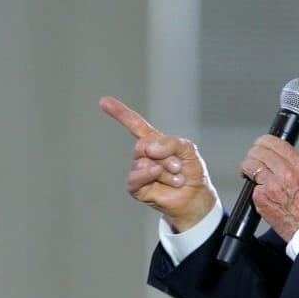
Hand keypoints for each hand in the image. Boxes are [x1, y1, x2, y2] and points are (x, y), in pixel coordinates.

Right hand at [100, 96, 218, 233]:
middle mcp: (144, 155)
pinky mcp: (136, 187)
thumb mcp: (187, 149)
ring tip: (176, 178)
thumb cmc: (191, 171)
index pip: (134, 124)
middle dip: (164, 156)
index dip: (120, 113)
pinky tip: (158, 176)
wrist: (195, 196)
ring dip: (165, 170)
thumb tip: (149, 148)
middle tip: (178, 166)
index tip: (103, 101)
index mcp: (154, 142)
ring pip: (143, 163)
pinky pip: (135, 178)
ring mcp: (139, 171)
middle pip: (142, 145)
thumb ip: (170, 142)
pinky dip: (148, 175)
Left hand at [240, 135, 298, 240]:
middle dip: (253, 154)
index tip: (260, 146)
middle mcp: (285, 173)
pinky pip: (251, 186)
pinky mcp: (261, 198)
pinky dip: (253, 189)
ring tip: (249, 172)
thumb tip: (285, 158)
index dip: (263, 142)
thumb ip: (298, 165)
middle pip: (259, 151)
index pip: (274, 142)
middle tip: (252, 160)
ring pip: (250, 165)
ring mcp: (272, 185)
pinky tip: (259, 192)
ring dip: (247, 167)